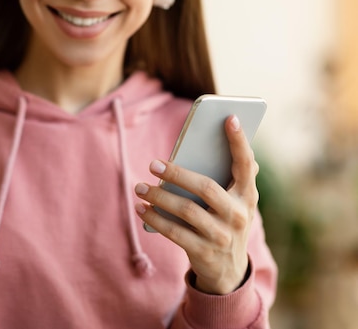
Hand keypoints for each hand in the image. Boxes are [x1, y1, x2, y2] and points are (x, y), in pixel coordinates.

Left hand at [134, 115, 257, 293]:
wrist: (229, 271)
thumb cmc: (225, 223)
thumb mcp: (234, 203)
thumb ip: (227, 178)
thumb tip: (212, 144)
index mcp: (248, 196)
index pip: (246, 164)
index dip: (239, 141)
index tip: (229, 117)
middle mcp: (239, 215)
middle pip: (206, 188)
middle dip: (177, 174)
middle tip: (153, 164)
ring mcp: (222, 236)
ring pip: (186, 210)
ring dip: (159, 196)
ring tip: (140, 187)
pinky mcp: (204, 252)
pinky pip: (174, 232)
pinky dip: (155, 218)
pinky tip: (141, 208)